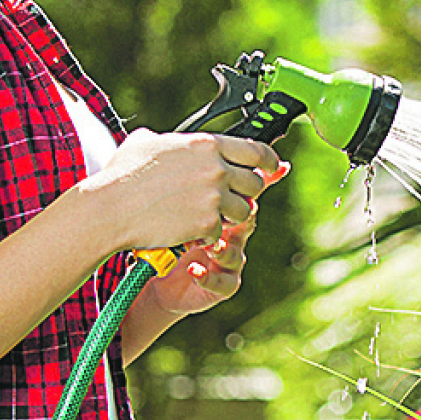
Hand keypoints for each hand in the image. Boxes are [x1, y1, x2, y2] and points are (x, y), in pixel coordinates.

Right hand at [87, 130, 282, 253]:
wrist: (111, 209)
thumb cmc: (122, 176)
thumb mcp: (146, 142)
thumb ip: (169, 139)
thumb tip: (167, 138)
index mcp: (207, 145)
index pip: (257, 150)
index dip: (269, 160)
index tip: (273, 167)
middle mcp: (217, 169)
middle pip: (255, 183)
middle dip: (245, 192)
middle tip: (228, 198)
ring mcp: (214, 197)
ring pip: (244, 211)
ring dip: (230, 216)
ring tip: (207, 216)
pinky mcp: (207, 224)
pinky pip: (222, 232)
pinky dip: (209, 234)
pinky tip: (189, 230)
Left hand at [144, 160, 288, 317]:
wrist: (153, 273)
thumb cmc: (164, 230)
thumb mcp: (166, 195)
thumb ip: (174, 168)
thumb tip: (166, 135)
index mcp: (222, 206)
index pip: (246, 189)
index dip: (261, 178)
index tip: (267, 167)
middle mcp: (231, 232)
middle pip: (248, 218)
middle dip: (242, 213)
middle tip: (231, 208)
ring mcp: (229, 259)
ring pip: (239, 252)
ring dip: (226, 247)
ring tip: (213, 244)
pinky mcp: (220, 284)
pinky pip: (225, 282)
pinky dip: (210, 275)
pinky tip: (194, 268)